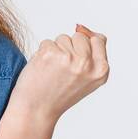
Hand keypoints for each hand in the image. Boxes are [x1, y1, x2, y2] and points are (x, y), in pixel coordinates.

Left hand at [0, 24, 108, 138]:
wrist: (36, 111)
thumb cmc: (58, 94)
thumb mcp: (86, 78)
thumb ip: (92, 54)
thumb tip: (82, 28)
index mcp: (101, 70)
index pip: (99, 39)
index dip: (84, 48)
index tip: (75, 64)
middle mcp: (87, 64)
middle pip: (79, 36)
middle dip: (69, 48)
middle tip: (62, 71)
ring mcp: (69, 58)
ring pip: (63, 38)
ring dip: (55, 51)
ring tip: (52, 72)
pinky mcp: (50, 54)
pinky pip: (47, 42)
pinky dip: (42, 54)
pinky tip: (42, 70)